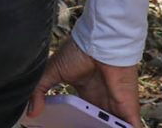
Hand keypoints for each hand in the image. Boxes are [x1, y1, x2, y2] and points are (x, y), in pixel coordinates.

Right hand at [27, 39, 141, 127]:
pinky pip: (130, 127)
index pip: (82, 114)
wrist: (100, 43)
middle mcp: (101, 100)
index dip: (75, 124)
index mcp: (86, 93)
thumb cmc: (78, 52)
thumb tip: (31, 110)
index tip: (65, 127)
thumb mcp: (52, 72)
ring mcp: (116, 105)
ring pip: (113, 126)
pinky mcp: (128, 108)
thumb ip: (39, 90)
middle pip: (98, 123)